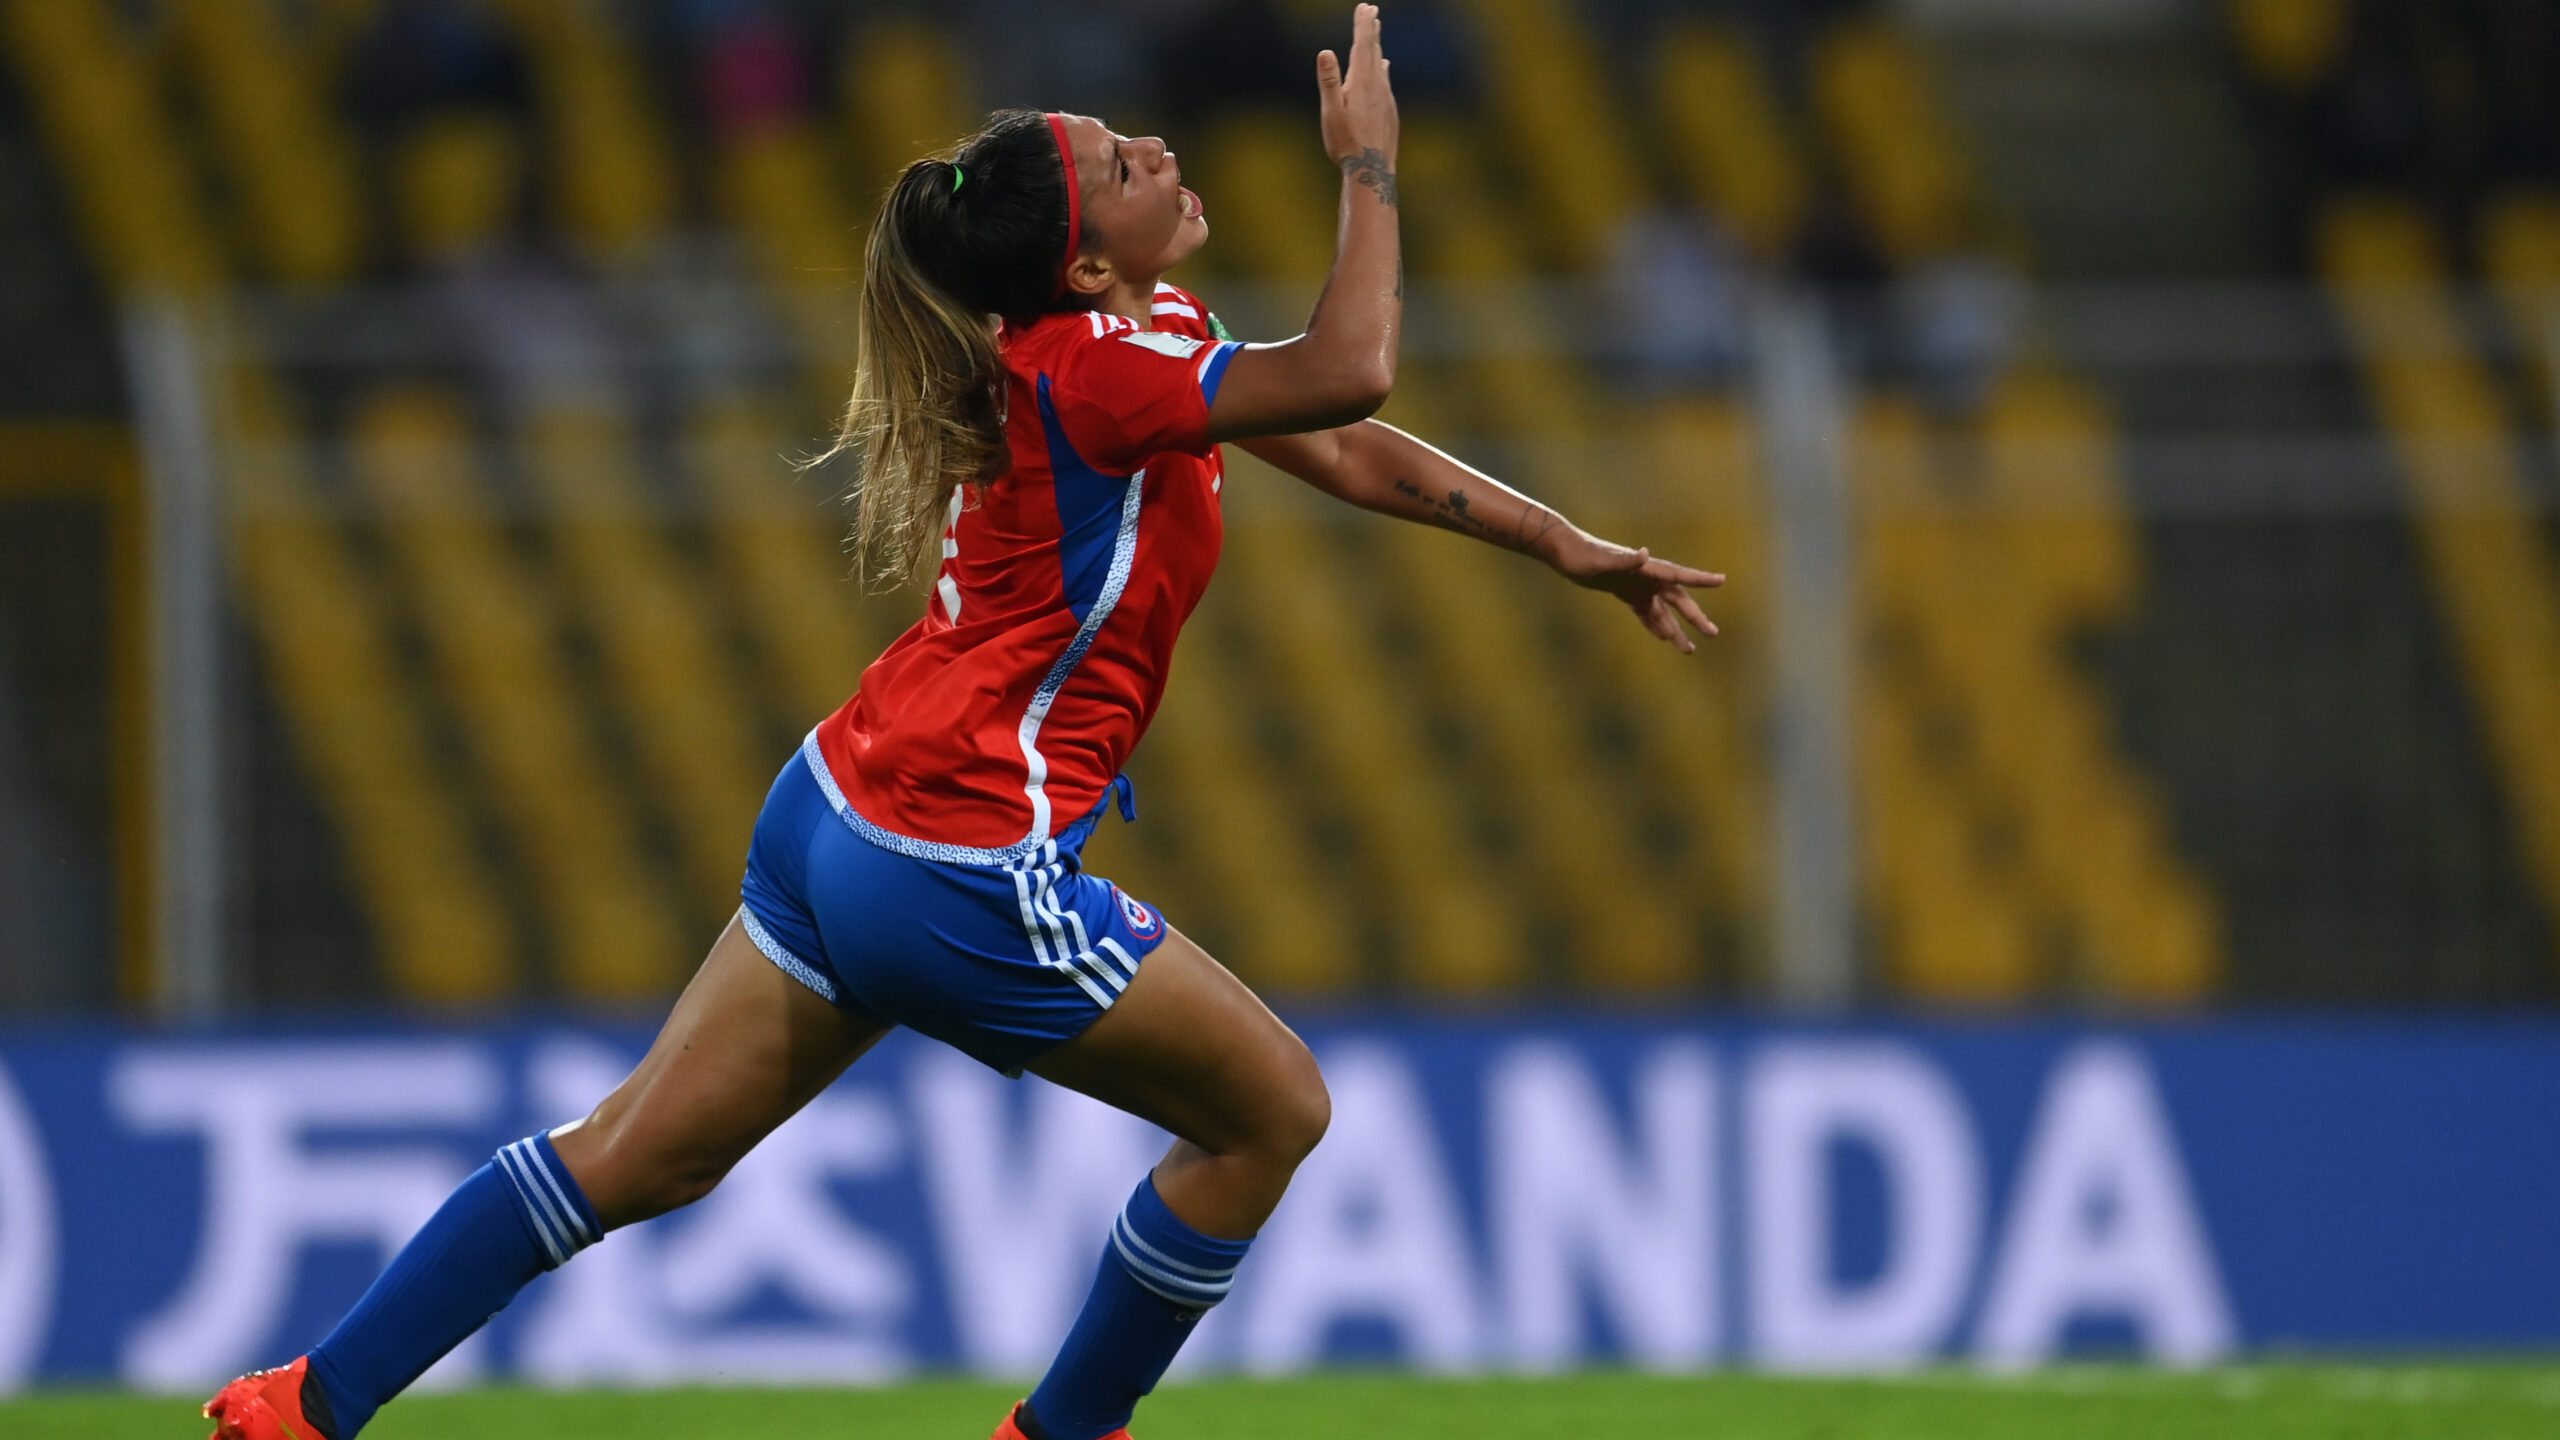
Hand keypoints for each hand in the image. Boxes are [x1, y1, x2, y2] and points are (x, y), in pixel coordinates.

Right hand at [1318, 5, 1397, 171]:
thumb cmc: (1346, 142)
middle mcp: (1378, 86)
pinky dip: (1383, 69)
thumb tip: (1325, 52)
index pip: (1362, 46)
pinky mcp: (1390, 111)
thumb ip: (1329, 82)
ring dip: (1377, 48)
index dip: (1363, 25)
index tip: (1366, 8)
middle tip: (1372, 11)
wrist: (1373, 170)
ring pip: (1382, 66)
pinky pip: (1386, 82)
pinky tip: (1384, 69)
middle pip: (1374, 52)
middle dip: (1371, 30)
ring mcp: (1386, 99)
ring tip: (1376, 34)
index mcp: (1362, 83)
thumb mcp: (1332, 112)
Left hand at [1547, 531, 1723, 653]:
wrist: (1567, 552)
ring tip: (1689, 650)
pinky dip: (1655, 625)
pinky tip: (1664, 638)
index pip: (1680, 575)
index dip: (1701, 579)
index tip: (1722, 580)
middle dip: (1695, 617)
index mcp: (1647, 568)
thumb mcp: (1602, 561)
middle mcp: (1647, 577)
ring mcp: (1637, 586)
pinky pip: (1646, 613)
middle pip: (1678, 599)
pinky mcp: (1626, 593)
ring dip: (1676, 630)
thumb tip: (1645, 553)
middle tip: (1713, 633)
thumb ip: (1625, 559)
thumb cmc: (1583, 555)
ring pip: (1663, 612)